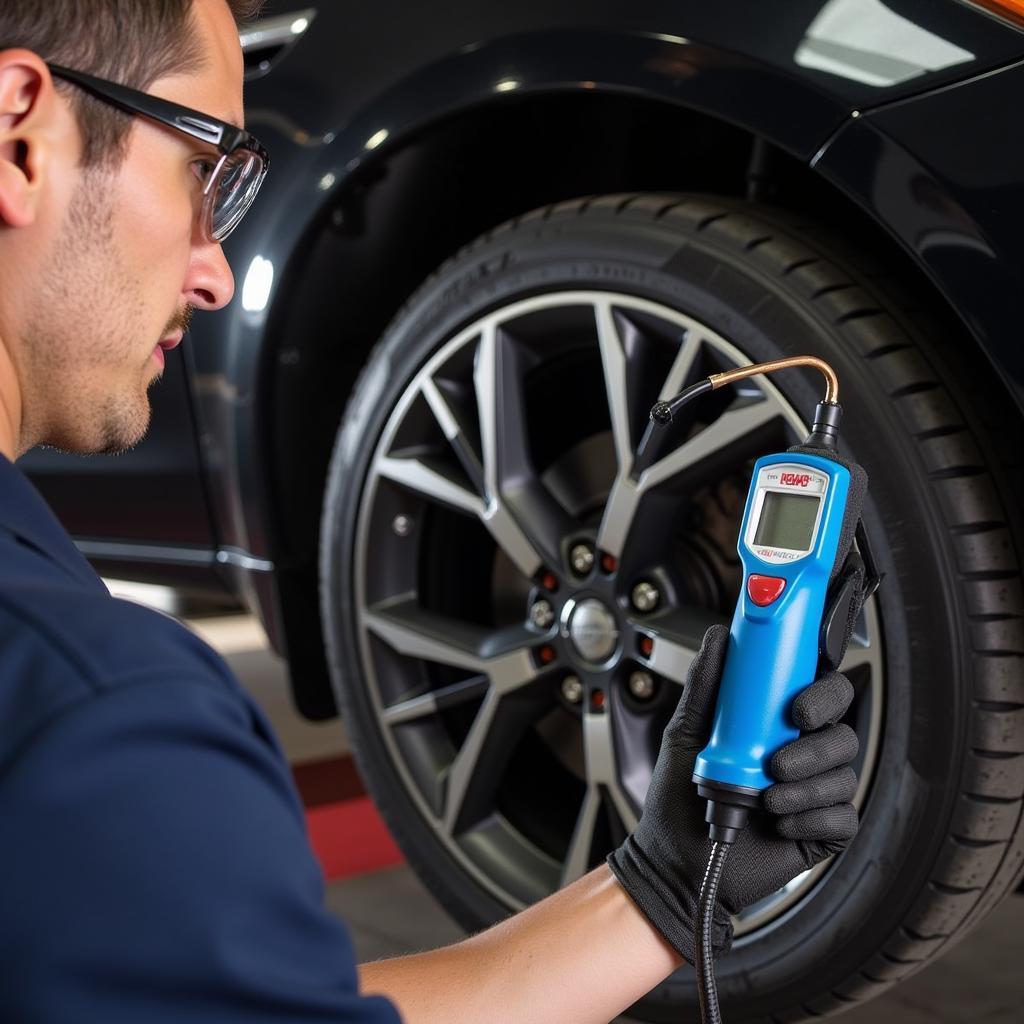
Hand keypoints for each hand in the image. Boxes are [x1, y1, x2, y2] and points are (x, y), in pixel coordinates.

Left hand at [607, 625, 858, 964]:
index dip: (821, 691)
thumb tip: (719, 635)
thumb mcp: (685, 732)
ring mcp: (814, 791)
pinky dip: (810, 819)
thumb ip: (706, 684)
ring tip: (765, 799)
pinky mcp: (822, 830)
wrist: (675, 860)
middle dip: (817, 743)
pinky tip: (779, 825)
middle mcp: (801, 751)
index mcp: (775, 723)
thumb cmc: (677, 796)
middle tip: (779, 759)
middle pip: (843, 729)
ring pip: (843, 773)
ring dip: (804, 786)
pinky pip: (842, 817)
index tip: (796, 706)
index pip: (818, 690)